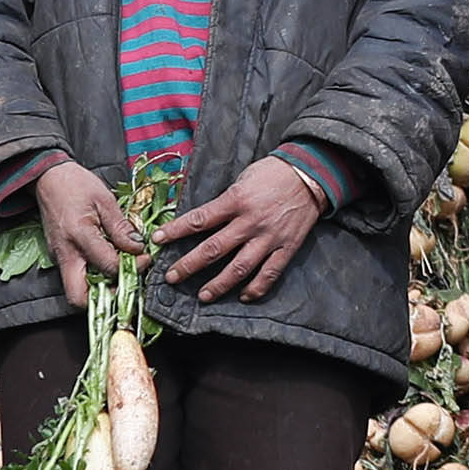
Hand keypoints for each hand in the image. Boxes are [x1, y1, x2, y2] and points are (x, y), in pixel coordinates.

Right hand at [32, 161, 141, 307]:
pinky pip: (76, 278)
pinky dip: (93, 278)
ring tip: (120, 275)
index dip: (131, 267)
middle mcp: (65, 254)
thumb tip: (137, 248)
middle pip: (79, 298)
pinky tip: (108, 265)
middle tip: (127, 284)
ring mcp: (59, 258)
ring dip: (100, 290)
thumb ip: (121, 227)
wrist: (48, 179)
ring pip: (76, 291)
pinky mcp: (59, 257)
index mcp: (79, 236)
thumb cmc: (75, 185)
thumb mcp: (104, 200)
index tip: (144, 258)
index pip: (108, 267)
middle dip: (105, 298)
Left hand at [161, 158, 323, 303]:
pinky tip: (243, 296)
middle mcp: (250, 221)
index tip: (157, 240)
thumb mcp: (243, 179)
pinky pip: (270, 273)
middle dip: (189, 265)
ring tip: (204, 296)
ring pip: (240, 267)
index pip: (199, 220)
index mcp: (236, 200)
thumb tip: (203, 220)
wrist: (311, 174)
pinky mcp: (287, 247)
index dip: (175, 231)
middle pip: (214, 248)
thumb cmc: (273, 173)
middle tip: (172, 277)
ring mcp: (269, 237)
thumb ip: (225, 201)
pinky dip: (256, 288)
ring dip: (219, 284)